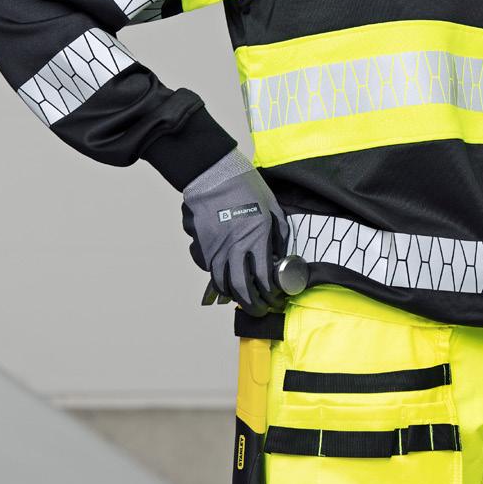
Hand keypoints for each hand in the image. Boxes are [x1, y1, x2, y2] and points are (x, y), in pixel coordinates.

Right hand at [181, 146, 289, 315]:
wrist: (213, 174)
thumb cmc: (245, 186)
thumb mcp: (272, 207)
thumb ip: (279, 234)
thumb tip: (280, 255)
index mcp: (256, 237)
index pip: (265, 278)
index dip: (272, 294)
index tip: (277, 297)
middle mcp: (235, 248)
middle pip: (242, 289)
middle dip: (254, 305)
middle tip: (261, 309)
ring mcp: (216, 249)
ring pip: (223, 284)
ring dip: (235, 296)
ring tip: (245, 298)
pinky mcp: (202, 246)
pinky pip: (210, 271)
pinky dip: (219, 280)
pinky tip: (228, 279)